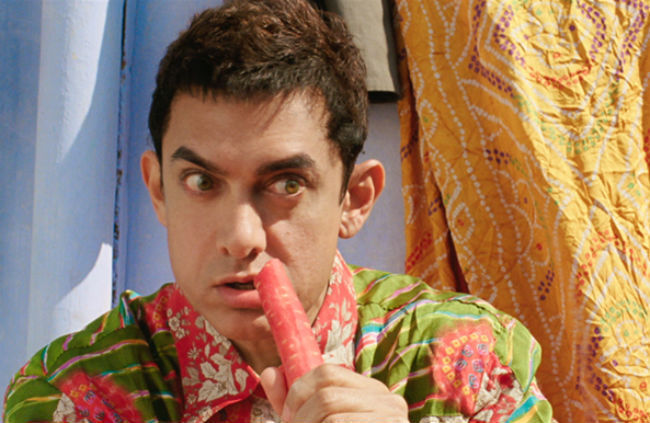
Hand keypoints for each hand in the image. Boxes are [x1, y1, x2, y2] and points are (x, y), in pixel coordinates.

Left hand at [260, 363, 408, 422]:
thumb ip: (294, 403)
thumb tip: (269, 371)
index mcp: (371, 391)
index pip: (327, 372)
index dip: (298, 392)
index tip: (287, 418)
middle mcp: (388, 400)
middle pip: (327, 394)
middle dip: (301, 418)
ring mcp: (393, 420)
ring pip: (332, 415)